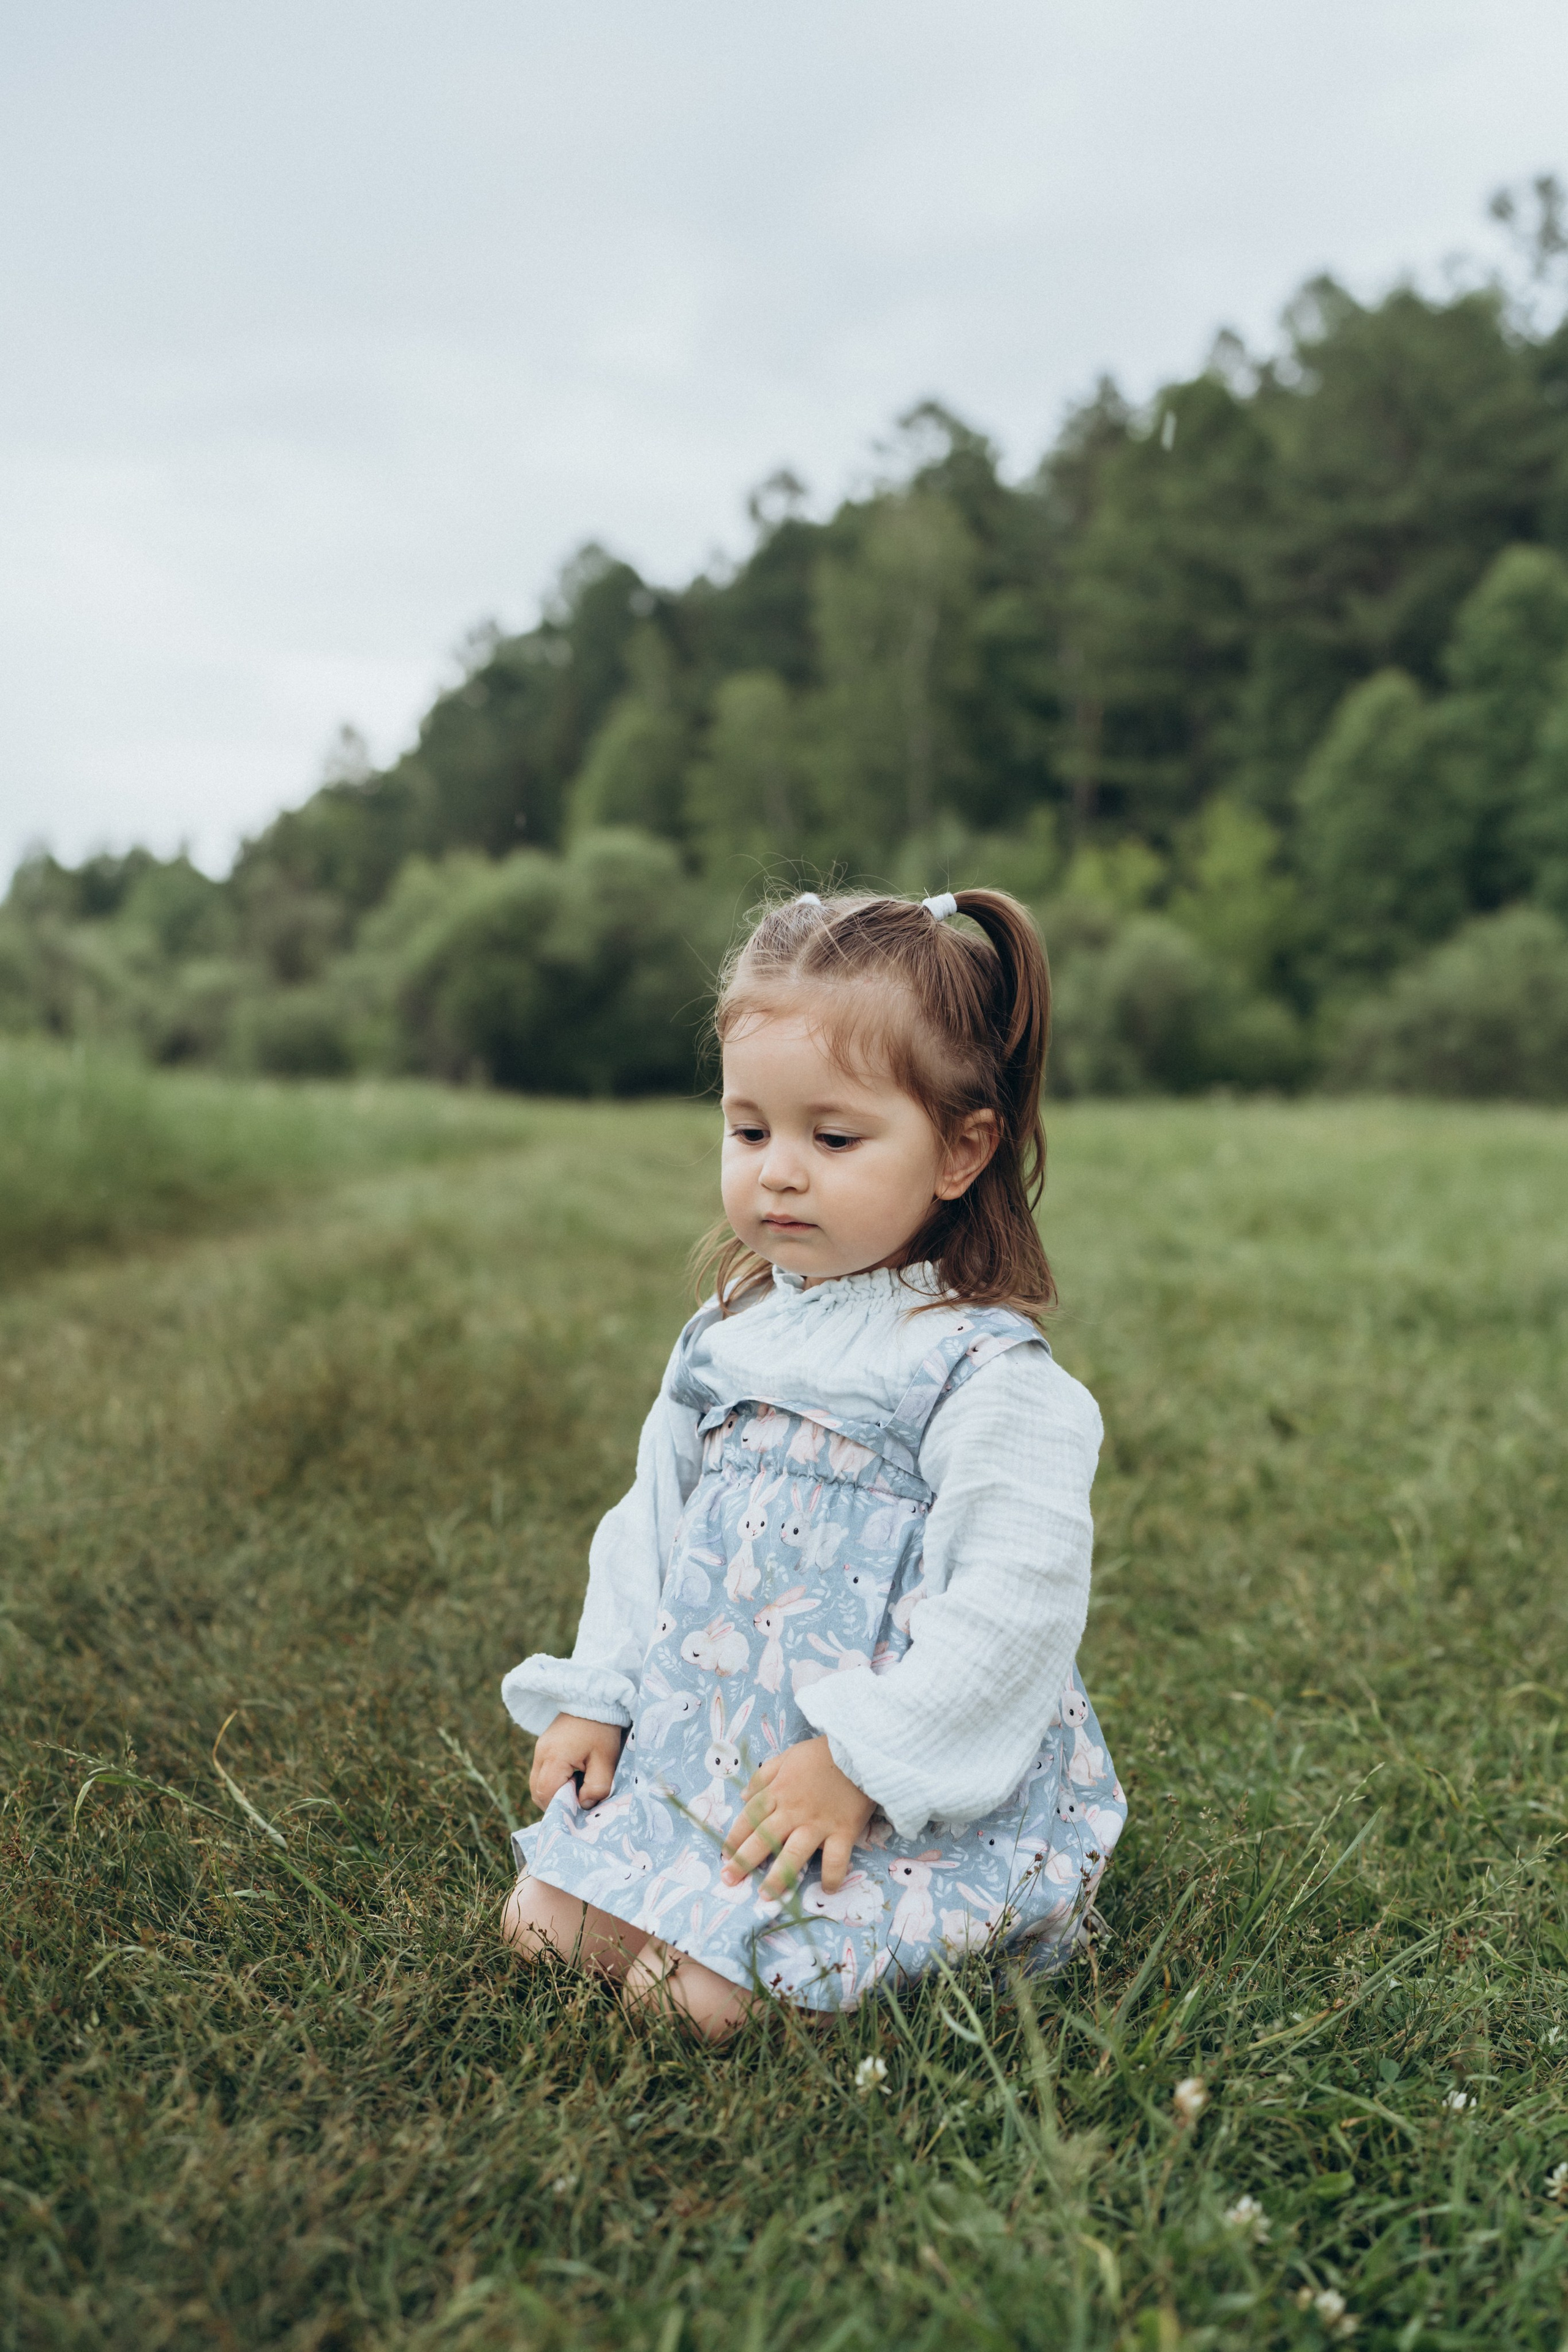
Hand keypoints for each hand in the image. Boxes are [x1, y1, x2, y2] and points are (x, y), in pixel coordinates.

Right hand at [530, 1713, 623, 1809]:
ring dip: (553, 1792)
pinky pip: (542, 1772)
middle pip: (537, 1791)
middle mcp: (541, 1753)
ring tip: (576, 1788)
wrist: (594, 1698)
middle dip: (555, 1802)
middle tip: (577, 1801)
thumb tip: (584, 1804)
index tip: (579, 1807)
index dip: (561, 1806)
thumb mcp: (606, 1760)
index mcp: (555, 1758)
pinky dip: (553, 1781)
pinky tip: (572, 1776)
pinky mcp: (544, 1746)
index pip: (546, 1794)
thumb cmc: (602, 1729)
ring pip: (537, 1783)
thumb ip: (597, 1787)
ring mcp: (540, 1748)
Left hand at [721, 1736, 874, 1898]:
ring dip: (778, 1877)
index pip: (750, 1817)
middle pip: (764, 1839)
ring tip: (765, 1896)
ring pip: (793, 1855)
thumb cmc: (822, 1753)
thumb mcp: (787, 1756)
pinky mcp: (843, 1831)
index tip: (725, 1855)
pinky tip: (826, 1890)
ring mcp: (819, 1823)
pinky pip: (835, 1859)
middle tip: (729, 1880)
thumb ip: (764, 1776)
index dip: (735, 1837)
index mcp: (779, 1791)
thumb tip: (742, 1797)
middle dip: (744, 1861)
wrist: (861, 1750)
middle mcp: (794, 1810)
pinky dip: (831, 1876)